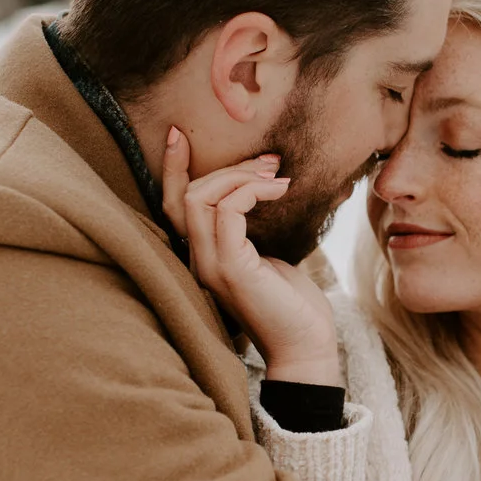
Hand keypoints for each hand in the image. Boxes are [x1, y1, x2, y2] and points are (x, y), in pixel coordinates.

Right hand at [160, 126, 340, 387]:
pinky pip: (228, 211)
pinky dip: (252, 190)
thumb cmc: (292, 303)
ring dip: (240, 175)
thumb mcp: (267, 255)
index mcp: (203, 256)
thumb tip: (259, 189)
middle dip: (223, 166)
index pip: (173, 206)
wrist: (307, 345)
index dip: (173, 169)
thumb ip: (249, 229)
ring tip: (276, 174)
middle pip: (184, 196)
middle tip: (267, 160)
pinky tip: (279, 190)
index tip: (181, 134)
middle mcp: (197, 261)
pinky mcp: (231, 268)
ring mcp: (210, 265)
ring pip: (202, 198)